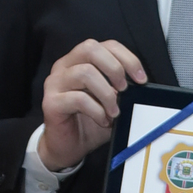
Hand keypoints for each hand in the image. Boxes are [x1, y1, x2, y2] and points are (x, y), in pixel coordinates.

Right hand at [40, 39, 145, 170]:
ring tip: (114, 112)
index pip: (106, 45)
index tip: (141, 79)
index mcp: (81, 61)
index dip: (127, 58)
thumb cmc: (91, 122)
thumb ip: (123, 90)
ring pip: (85, 72)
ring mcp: (55, 83)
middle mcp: (65, 66)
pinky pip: (78, 99)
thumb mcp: (113, 102)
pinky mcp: (51, 102)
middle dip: (114, 68)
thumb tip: (141, 85)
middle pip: (90, 48)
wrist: (69, 147)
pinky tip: (103, 121)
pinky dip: (97, 111)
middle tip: (125, 90)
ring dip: (107, 94)